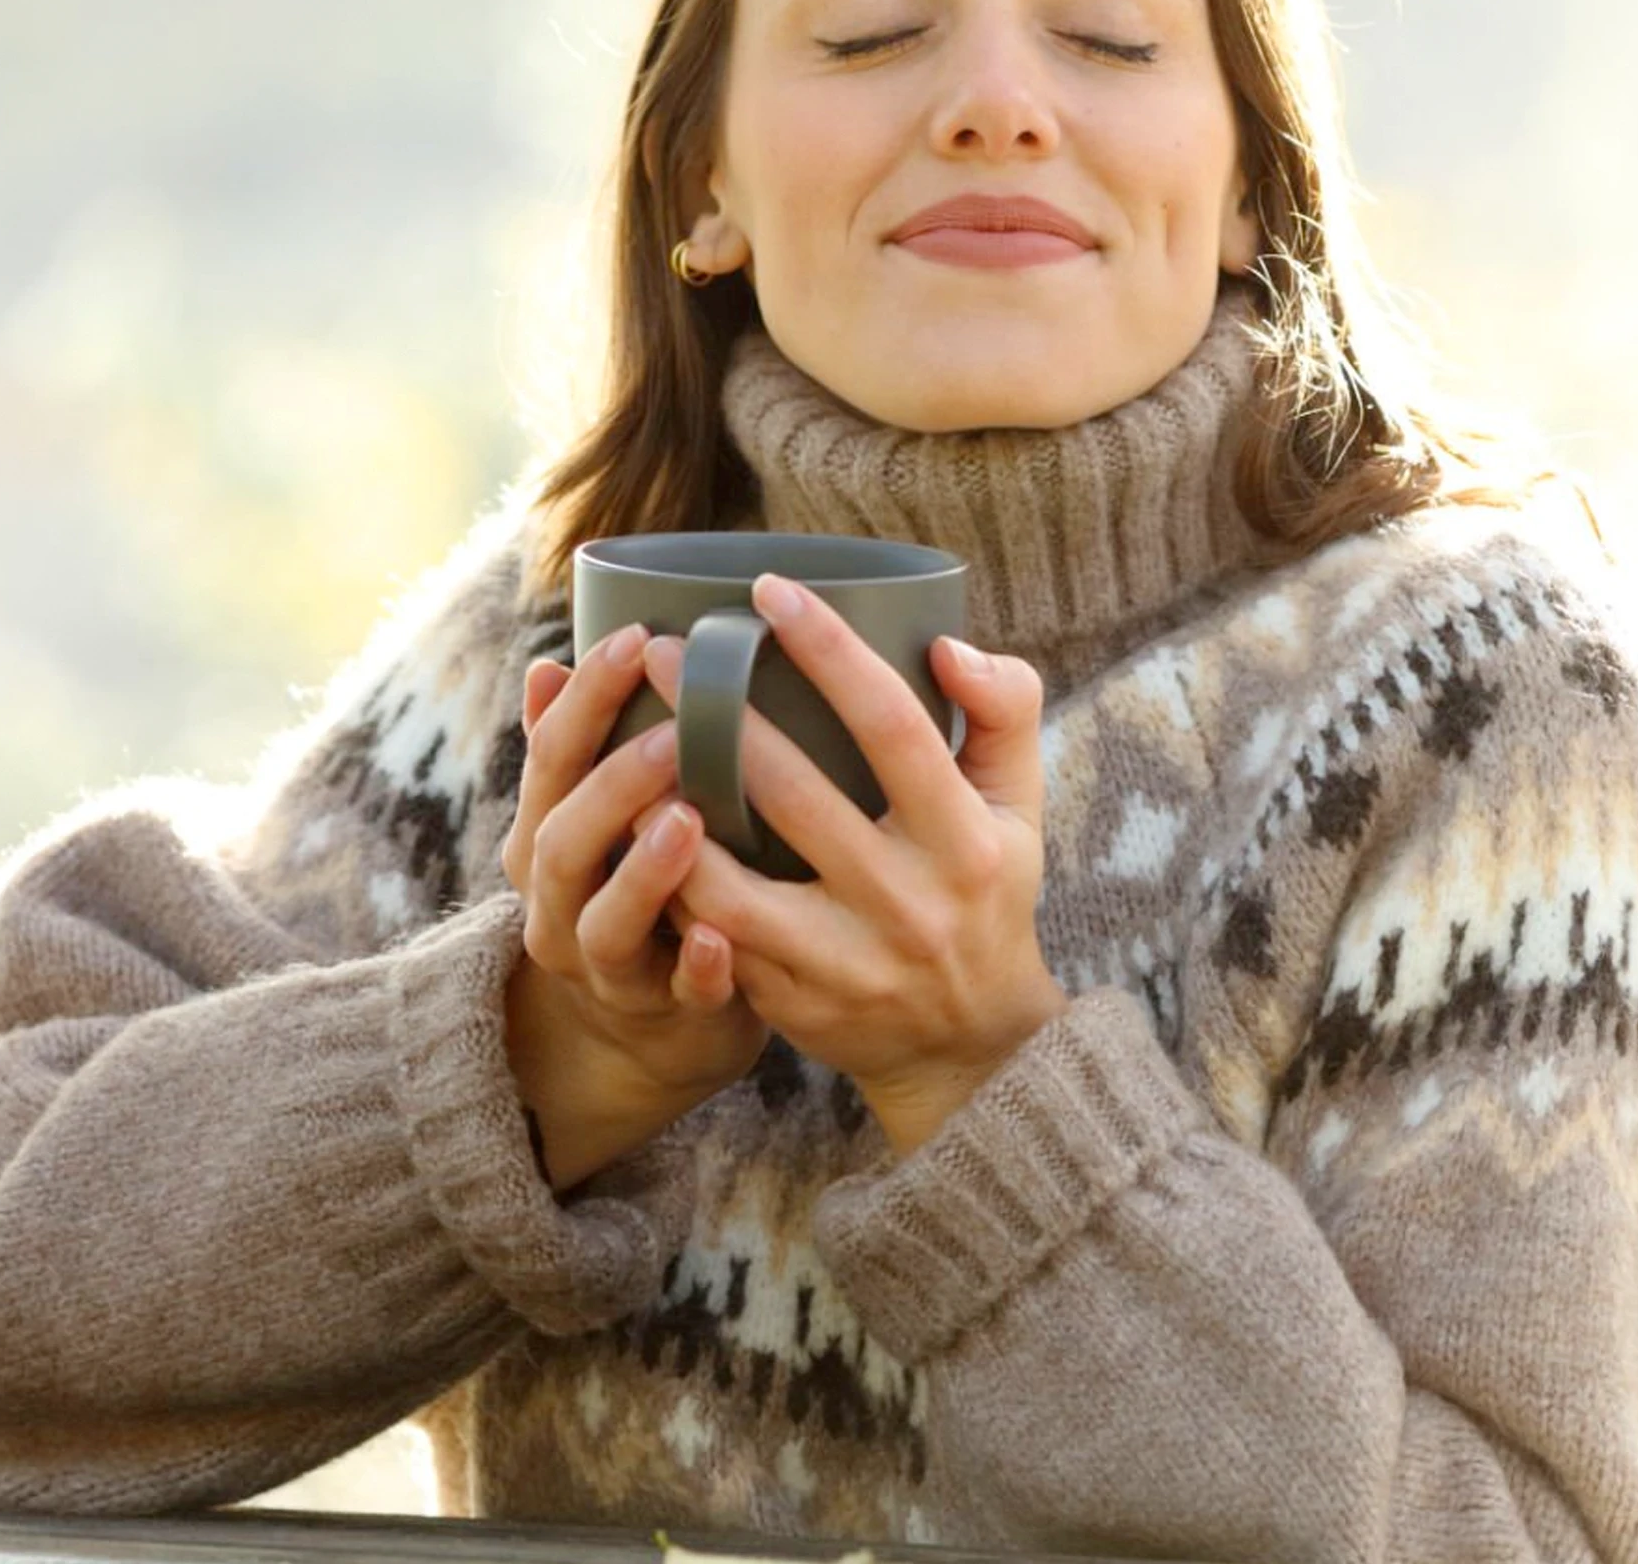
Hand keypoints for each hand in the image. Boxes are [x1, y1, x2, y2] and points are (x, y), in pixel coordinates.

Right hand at [500, 623, 766, 1188]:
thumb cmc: (636, 888)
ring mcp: (606, 966)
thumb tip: (547, 664)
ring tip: (690, 818)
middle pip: (562, 842)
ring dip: (644, 872)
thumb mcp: (595, 821)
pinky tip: (720, 938)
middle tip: (675, 731)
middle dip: (614, 784)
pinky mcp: (662, 1016)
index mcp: (545, 837)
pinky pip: (675, 996)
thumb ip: (578, 752)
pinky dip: (696, 969)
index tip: (637, 638)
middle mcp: (558, 903)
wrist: (644, 1032)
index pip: (550, 760)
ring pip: (606, 924)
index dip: (586, 699)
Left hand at [648, 575, 1067, 1155]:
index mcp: (965, 840)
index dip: (829, 652)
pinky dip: (666, 884)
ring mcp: (845, 962)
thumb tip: (945, 643)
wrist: (971, 1048)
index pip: (892, 726)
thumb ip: (1005, 712)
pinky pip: (710, 938)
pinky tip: (627, 833)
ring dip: (665, 814)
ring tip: (619, 746)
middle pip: (792, 794)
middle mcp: (906, 902)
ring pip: (727, 884)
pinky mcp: (793, 1002)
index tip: (768, 590)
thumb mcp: (1019, 807)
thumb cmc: (986, 894)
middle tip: (660, 650)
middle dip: (716, 715)